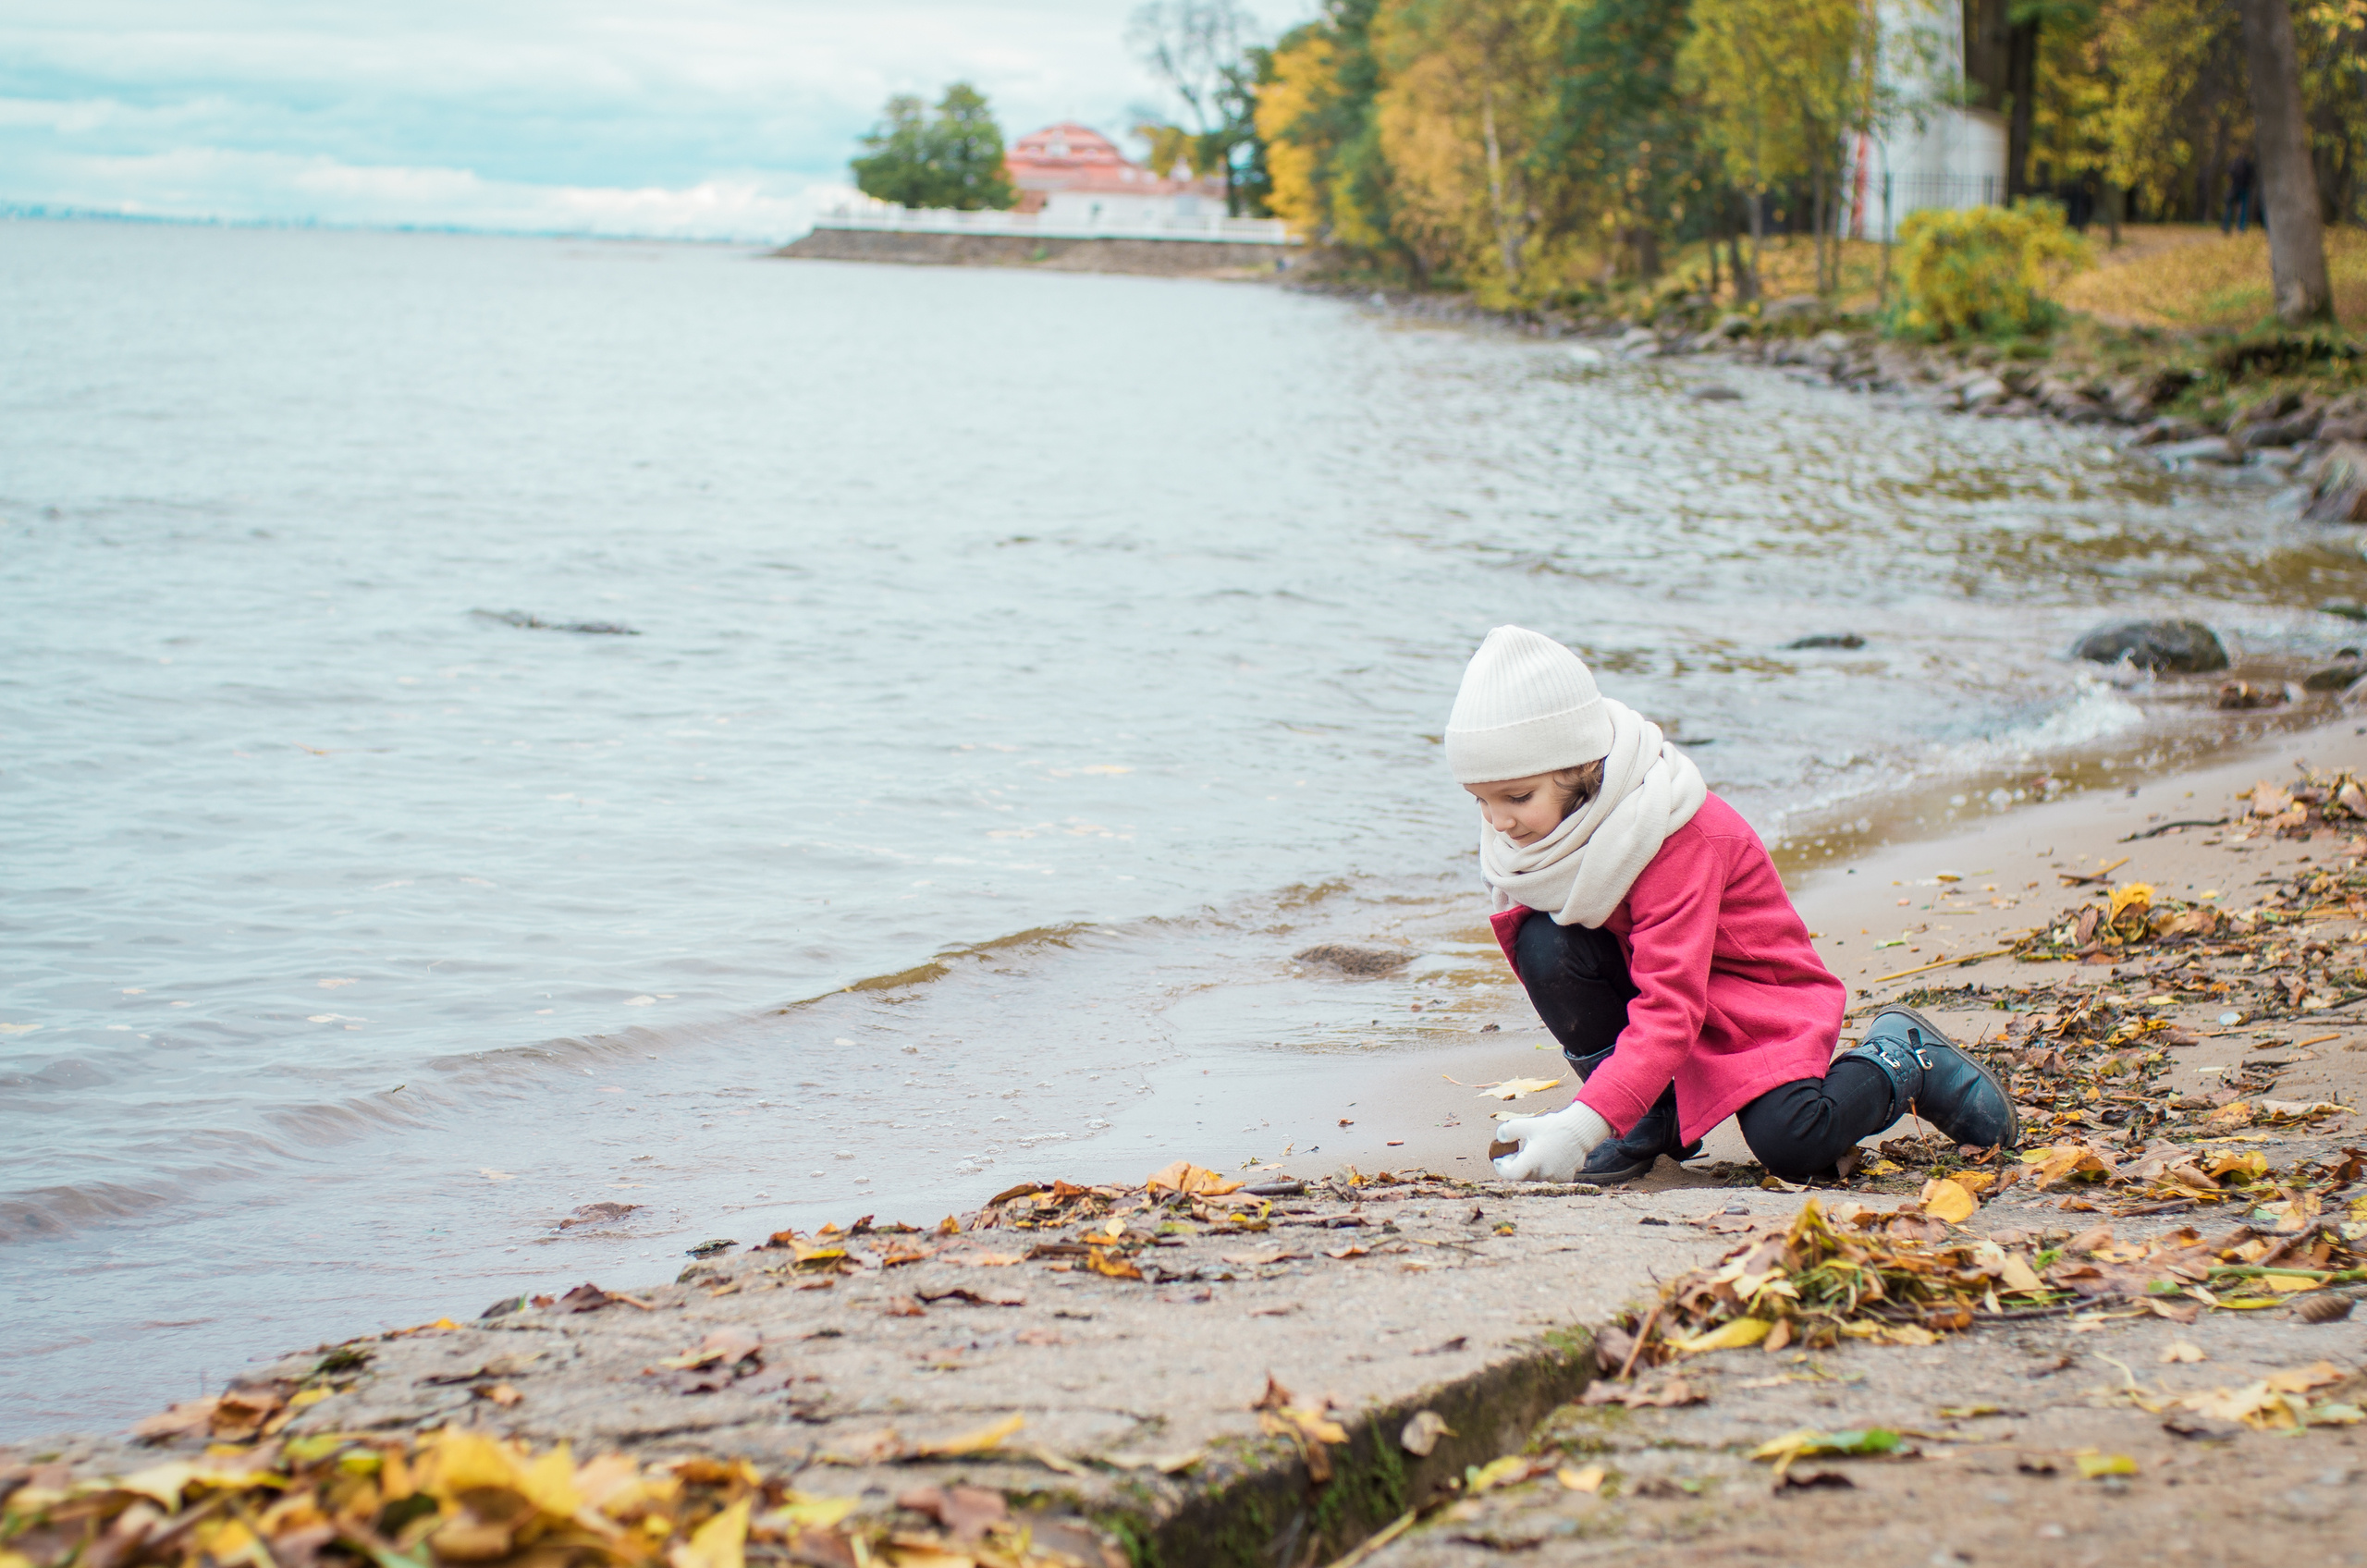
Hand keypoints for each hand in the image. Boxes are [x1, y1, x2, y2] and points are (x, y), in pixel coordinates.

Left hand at [1491, 1101, 1612, 1181]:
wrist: (1580, 1131)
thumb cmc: (1553, 1127)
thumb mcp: (1527, 1124)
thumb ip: (1508, 1130)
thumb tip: (1499, 1139)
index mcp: (1533, 1161)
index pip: (1510, 1175)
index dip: (1501, 1167)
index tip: (1500, 1159)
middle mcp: (1544, 1173)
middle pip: (1521, 1177)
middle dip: (1514, 1166)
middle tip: (1514, 1153)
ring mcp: (1555, 1178)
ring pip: (1533, 1179)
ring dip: (1528, 1169)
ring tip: (1531, 1153)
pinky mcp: (1564, 1179)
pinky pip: (1546, 1179)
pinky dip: (1541, 1172)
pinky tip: (1545, 1158)